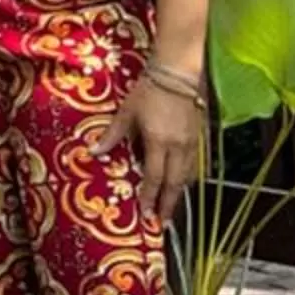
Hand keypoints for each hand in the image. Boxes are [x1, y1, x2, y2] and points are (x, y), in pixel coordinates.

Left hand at [94, 72, 200, 225]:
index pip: (154, 178)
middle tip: (162, 222)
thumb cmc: (149, 90)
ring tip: (171, 207)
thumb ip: (113, 134)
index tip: (147, 214)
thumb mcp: (127, 112)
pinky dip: (188, 177)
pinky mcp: (200, 136)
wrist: (178, 72)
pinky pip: (195, 164)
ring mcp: (192, 142)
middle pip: (175, 183)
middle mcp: (178, 147)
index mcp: (158, 142)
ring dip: (179, 193)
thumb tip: (93, 151)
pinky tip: (183, 182)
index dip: (150, 197)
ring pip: (187, 176)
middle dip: (168, 205)